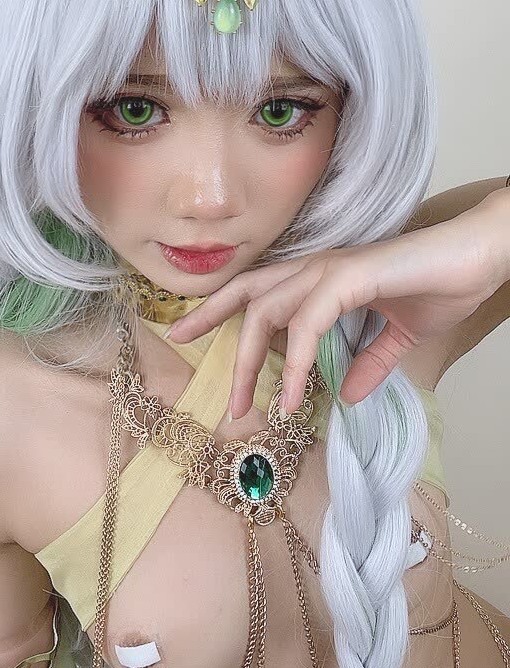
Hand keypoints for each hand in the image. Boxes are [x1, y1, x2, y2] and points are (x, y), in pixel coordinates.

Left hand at [166, 189, 509, 414]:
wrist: (479, 259)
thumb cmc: (444, 286)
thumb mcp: (399, 337)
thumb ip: (369, 362)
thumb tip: (346, 395)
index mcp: (321, 277)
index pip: (258, 290)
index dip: (220, 309)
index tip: (188, 335)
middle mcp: (317, 268)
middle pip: (248, 296)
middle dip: (212, 324)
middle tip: (187, 358)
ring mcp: (330, 270)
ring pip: (268, 312)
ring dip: (253, 363)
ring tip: (247, 408)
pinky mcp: (350, 277)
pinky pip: (308, 323)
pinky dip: (295, 361)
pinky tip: (291, 398)